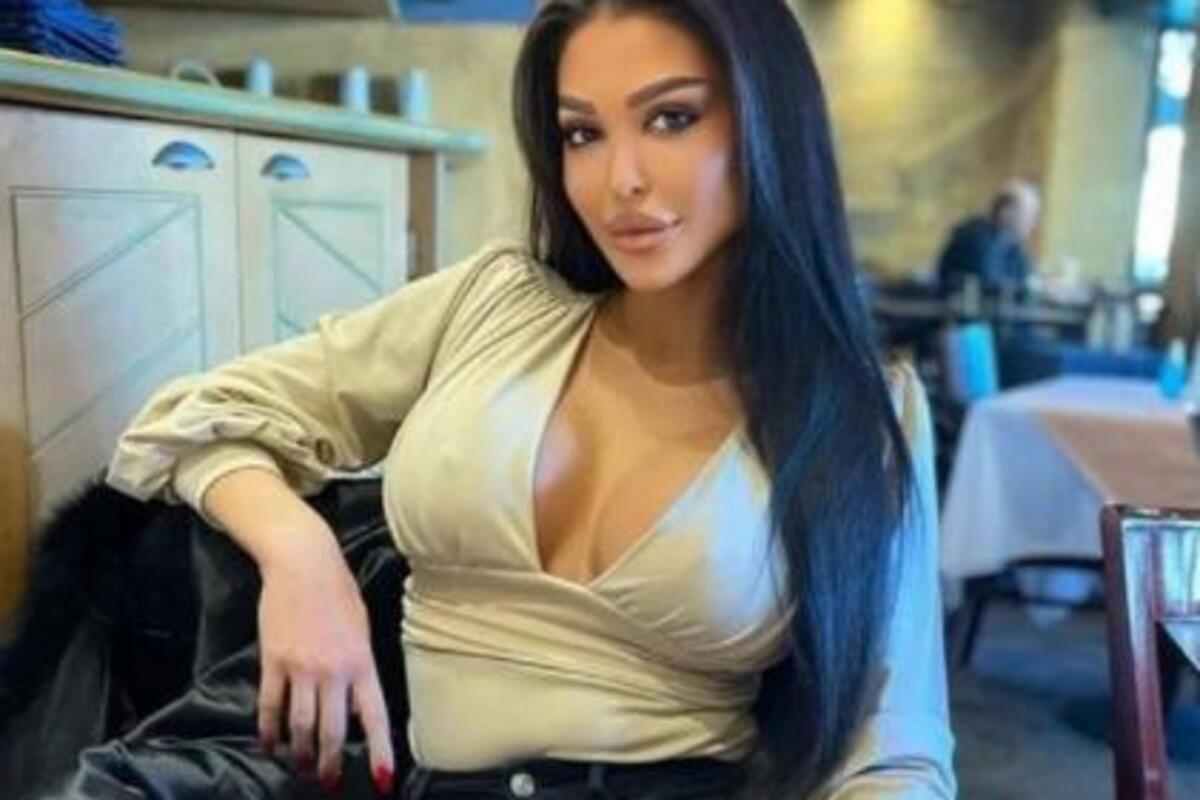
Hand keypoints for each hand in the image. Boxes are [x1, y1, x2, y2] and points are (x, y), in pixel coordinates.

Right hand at [256, 532, 394, 793]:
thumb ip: (360, 666)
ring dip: (300, 752)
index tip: (382, 781)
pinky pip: (270, 706)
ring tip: (300, 766)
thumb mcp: (361, 628)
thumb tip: (356, 702)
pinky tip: (270, 744)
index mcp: (362, 662)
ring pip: (300, 725)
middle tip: (329, 781)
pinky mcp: (273, 661)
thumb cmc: (339, 592)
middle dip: (332, 762)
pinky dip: (269, 730)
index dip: (380, 751)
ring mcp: (301, 667)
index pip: (374, 716)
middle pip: (333, 730)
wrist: (303, 563)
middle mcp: (333, 670)